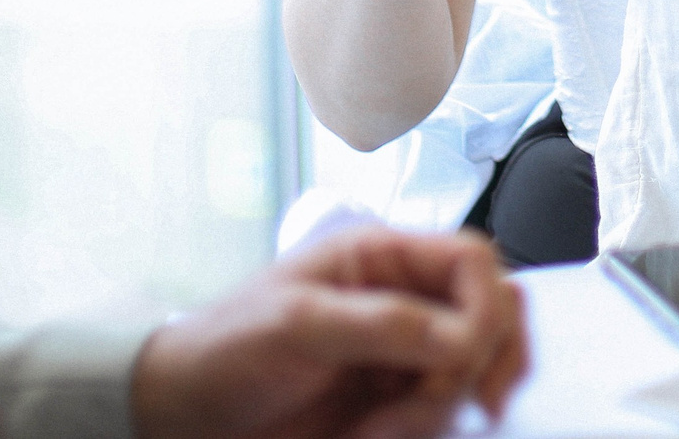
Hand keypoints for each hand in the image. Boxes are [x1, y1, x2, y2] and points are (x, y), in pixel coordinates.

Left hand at [130, 227, 526, 438]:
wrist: (185, 416)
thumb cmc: (224, 349)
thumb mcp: (296, 324)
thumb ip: (382, 323)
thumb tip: (463, 337)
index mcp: (381, 257)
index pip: (473, 261)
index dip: (486, 305)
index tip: (465, 356)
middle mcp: (403, 299)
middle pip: (494, 313)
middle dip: (485, 360)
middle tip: (455, 401)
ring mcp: (403, 354)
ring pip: (475, 372)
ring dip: (442, 407)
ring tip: (382, 428)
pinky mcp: (397, 403)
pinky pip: (445, 414)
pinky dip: (425, 430)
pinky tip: (375, 435)